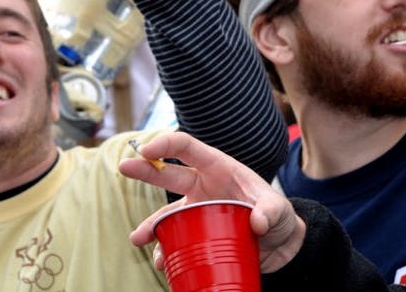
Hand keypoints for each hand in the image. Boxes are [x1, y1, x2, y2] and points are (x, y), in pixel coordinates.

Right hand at [119, 132, 305, 272]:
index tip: (147, 149)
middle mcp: (203, 186)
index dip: (166, 144)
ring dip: (150, 225)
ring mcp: (198, 211)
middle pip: (168, 174)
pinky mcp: (198, 234)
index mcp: (219, 168)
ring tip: (138, 239)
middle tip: (123, 167)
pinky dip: (166, 251)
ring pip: (166, 214)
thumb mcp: (281, 210)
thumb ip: (271, 211)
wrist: (282, 246)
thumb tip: (258, 222)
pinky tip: (162, 261)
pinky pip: (175, 240)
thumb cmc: (281, 217)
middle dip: (144, 169)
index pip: (187, 147)